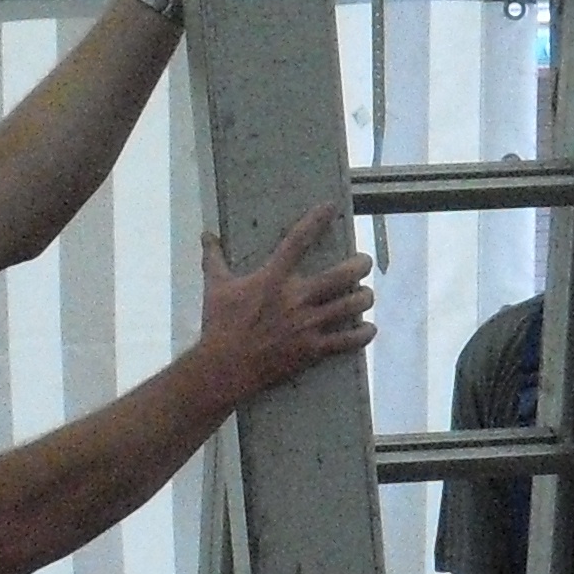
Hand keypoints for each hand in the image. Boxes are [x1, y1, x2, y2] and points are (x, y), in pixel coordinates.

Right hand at [196, 204, 372, 401]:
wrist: (224, 367)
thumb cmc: (219, 325)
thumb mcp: (214, 287)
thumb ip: (214, 258)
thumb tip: (205, 234)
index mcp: (273, 278)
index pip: (298, 241)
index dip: (316, 220)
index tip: (332, 206)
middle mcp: (296, 298)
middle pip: (342, 275)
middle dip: (360, 265)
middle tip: (364, 262)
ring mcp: (308, 324)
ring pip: (351, 306)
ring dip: (364, 298)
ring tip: (365, 295)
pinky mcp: (313, 349)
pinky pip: (348, 340)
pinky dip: (363, 334)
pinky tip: (368, 328)